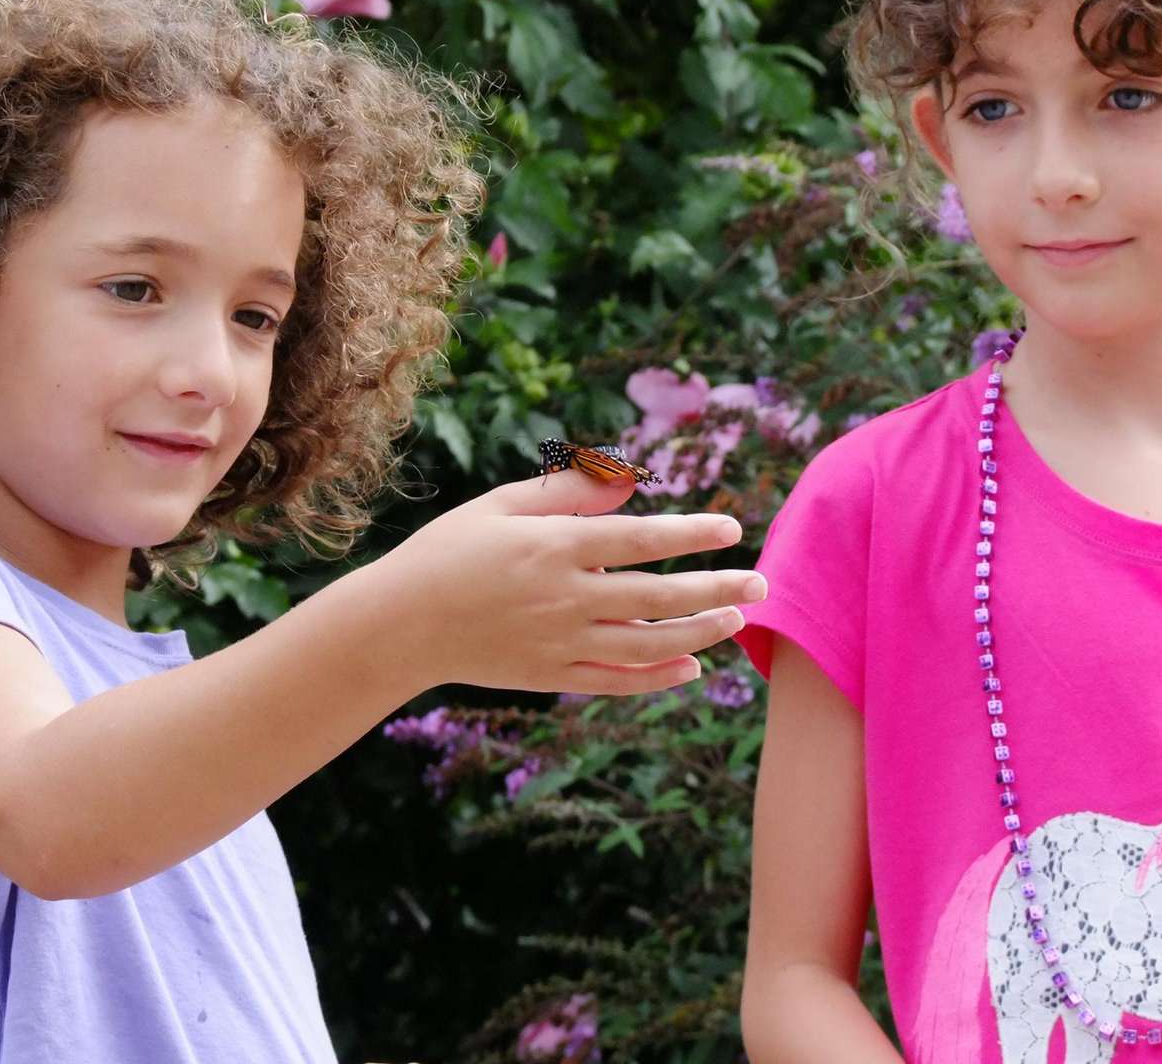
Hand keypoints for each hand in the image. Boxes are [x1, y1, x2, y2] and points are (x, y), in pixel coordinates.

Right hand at [351, 468, 762, 694]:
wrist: (400, 625)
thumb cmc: (448, 552)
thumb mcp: (499, 507)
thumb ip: (565, 492)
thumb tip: (628, 480)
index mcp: (552, 547)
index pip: (640, 539)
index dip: (691, 534)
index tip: (731, 528)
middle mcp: (563, 598)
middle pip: (659, 597)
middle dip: (718, 588)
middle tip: (761, 580)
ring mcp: (559, 643)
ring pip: (648, 645)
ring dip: (700, 633)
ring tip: (736, 620)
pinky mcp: (550, 677)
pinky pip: (618, 681)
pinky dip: (659, 677)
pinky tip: (691, 666)